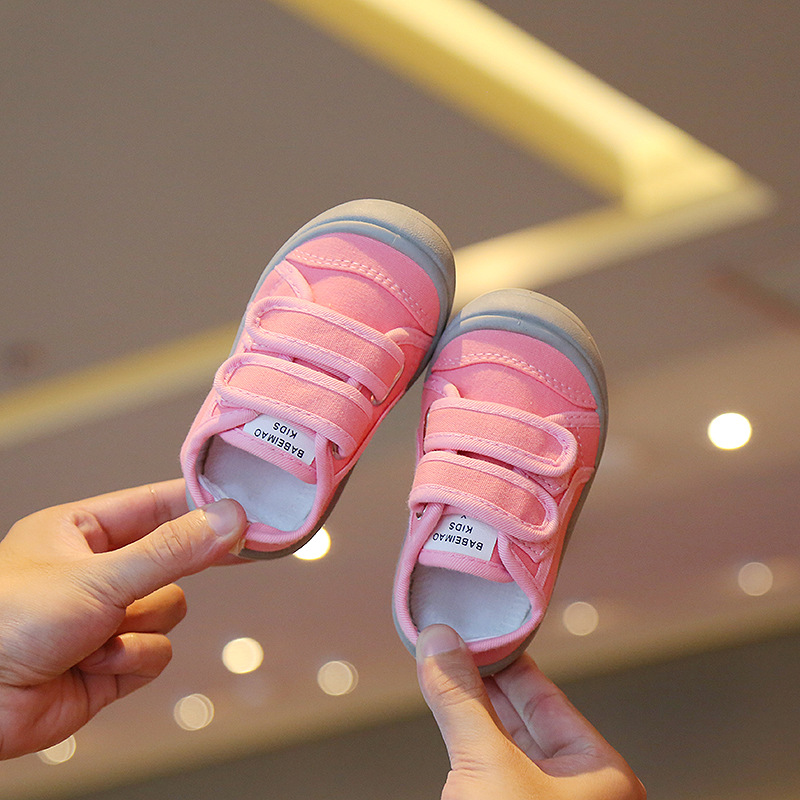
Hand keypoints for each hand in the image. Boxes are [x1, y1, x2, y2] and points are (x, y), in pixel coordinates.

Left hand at [0, 479, 245, 759]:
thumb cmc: (5, 626)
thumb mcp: (97, 577)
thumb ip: (170, 551)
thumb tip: (228, 520)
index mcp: (79, 534)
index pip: (155, 506)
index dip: (199, 505)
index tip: (244, 504)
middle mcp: (95, 573)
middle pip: (173, 560)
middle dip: (172, 572)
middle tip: (229, 551)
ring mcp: (106, 619)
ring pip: (169, 609)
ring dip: (141, 625)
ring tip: (100, 633)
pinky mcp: (112, 662)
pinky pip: (158, 651)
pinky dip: (133, 659)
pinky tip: (95, 663)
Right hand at [416, 625, 645, 799]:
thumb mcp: (488, 764)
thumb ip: (462, 700)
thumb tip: (440, 644)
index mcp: (600, 775)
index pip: (550, 699)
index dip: (511, 662)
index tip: (482, 635)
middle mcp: (578, 791)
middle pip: (525, 719)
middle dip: (487, 683)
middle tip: (456, 648)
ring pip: (504, 745)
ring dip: (472, 711)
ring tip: (445, 672)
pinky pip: (488, 768)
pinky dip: (466, 741)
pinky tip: (448, 716)